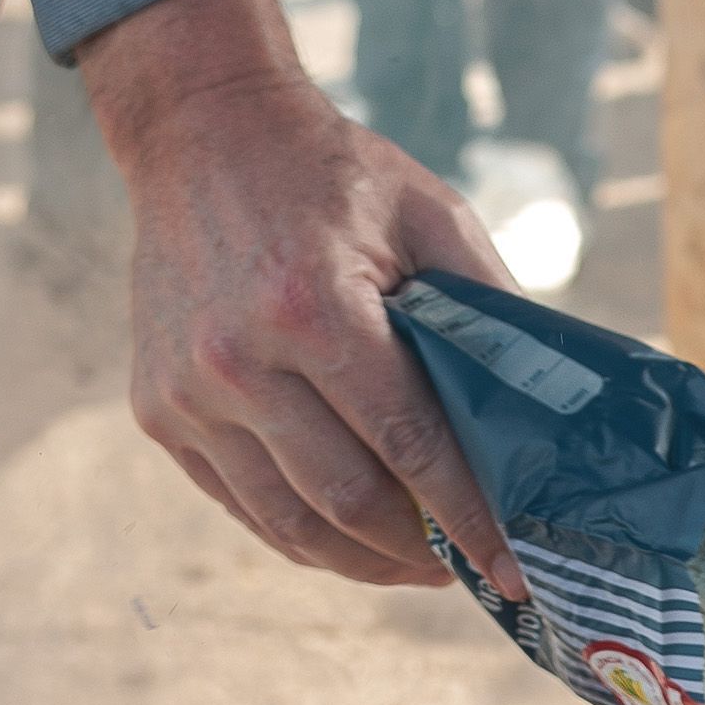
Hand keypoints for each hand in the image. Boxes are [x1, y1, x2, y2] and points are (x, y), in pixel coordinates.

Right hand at [80, 0, 526, 592]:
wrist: (203, 135)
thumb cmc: (330, 175)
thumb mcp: (428, 214)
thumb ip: (487, 305)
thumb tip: (546, 405)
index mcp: (315, 308)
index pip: (408, 444)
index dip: (465, 519)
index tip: (509, 570)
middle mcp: (239, 360)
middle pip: (346, 500)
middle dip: (418, 552)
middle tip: (466, 570)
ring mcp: (188, 393)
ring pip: (285, 523)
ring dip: (360, 561)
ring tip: (413, 565)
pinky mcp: (158, 410)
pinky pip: (238, 503)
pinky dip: (298, 534)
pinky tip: (348, 538)